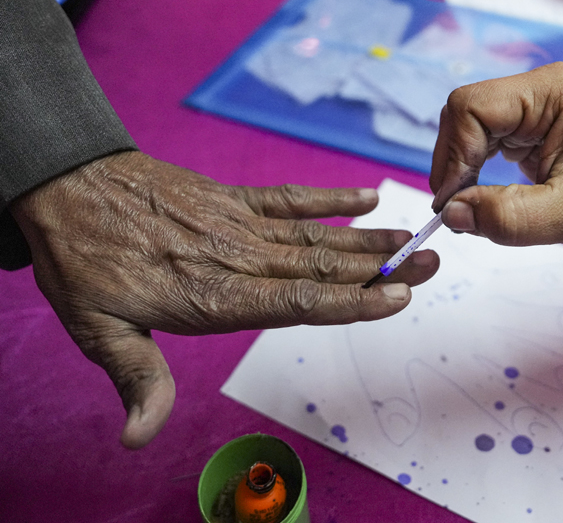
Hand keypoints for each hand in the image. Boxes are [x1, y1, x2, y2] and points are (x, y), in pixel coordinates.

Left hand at [10, 151, 439, 448]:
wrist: (69, 187)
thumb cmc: (86, 261)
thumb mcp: (97, 328)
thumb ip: (135, 378)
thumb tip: (140, 437)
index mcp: (217, 293)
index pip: (300, 300)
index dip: (354, 301)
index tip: (400, 296)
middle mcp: (242, 257)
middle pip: (324, 266)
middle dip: (382, 268)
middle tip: (432, 261)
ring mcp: (242, 223)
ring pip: (317, 234)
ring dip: (368, 239)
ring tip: (413, 239)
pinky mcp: (235, 198)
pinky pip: (290, 197)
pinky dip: (329, 198)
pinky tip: (364, 197)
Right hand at [429, 62, 562, 252]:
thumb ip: (511, 216)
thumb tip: (451, 214)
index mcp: (554, 91)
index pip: (474, 107)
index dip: (454, 153)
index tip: (450, 203)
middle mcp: (538, 88)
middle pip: (464, 112)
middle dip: (453, 161)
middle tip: (453, 211)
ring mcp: (530, 104)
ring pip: (466, 125)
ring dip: (459, 166)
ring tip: (466, 208)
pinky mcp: (525, 125)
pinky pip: (480, 138)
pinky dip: (471, 168)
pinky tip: (477, 197)